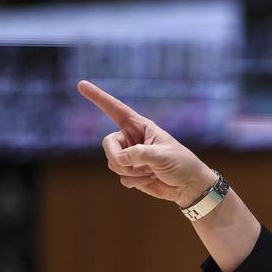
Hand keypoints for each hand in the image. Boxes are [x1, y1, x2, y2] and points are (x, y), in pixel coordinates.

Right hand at [76, 80, 214, 206]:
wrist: (189, 186)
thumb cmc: (181, 164)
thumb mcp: (162, 155)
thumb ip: (140, 154)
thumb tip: (119, 159)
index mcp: (141, 127)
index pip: (115, 109)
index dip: (98, 97)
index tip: (81, 84)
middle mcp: (132, 139)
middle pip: (107, 143)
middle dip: (116, 157)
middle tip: (129, 164)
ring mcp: (130, 157)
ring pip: (113, 162)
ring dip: (131, 171)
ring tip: (151, 172)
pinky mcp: (131, 173)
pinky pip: (121, 177)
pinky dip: (135, 182)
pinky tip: (150, 180)